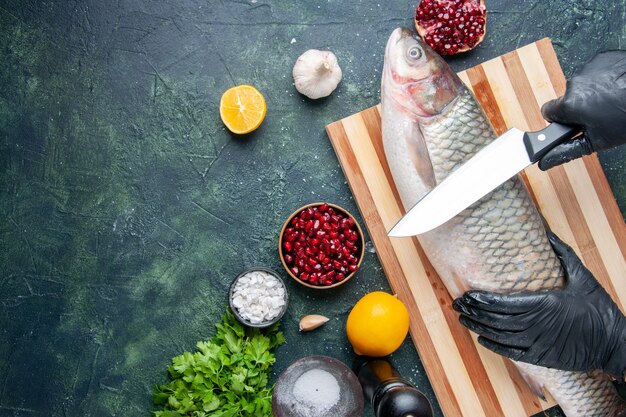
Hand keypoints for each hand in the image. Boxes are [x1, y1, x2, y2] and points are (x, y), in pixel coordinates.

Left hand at [453, 232, 625, 377]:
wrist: (614, 342)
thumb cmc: (598, 308)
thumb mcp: (582, 276)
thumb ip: (561, 253)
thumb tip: (546, 231)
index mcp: (543, 302)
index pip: (503, 301)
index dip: (482, 299)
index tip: (467, 294)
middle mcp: (535, 323)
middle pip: (495, 318)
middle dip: (473, 311)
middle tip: (456, 304)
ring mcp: (537, 342)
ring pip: (498, 335)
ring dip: (477, 327)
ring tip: (462, 319)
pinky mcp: (540, 356)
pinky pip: (510, 352)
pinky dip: (493, 346)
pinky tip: (482, 339)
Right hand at [539, 50, 625, 169]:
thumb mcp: (596, 142)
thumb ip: (565, 150)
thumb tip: (545, 160)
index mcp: (569, 104)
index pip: (547, 111)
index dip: (558, 119)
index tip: (569, 122)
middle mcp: (574, 84)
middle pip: (566, 99)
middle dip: (578, 107)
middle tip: (599, 115)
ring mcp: (588, 68)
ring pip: (582, 86)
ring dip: (592, 93)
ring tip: (611, 101)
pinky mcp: (602, 59)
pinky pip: (595, 72)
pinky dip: (603, 80)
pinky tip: (616, 88)